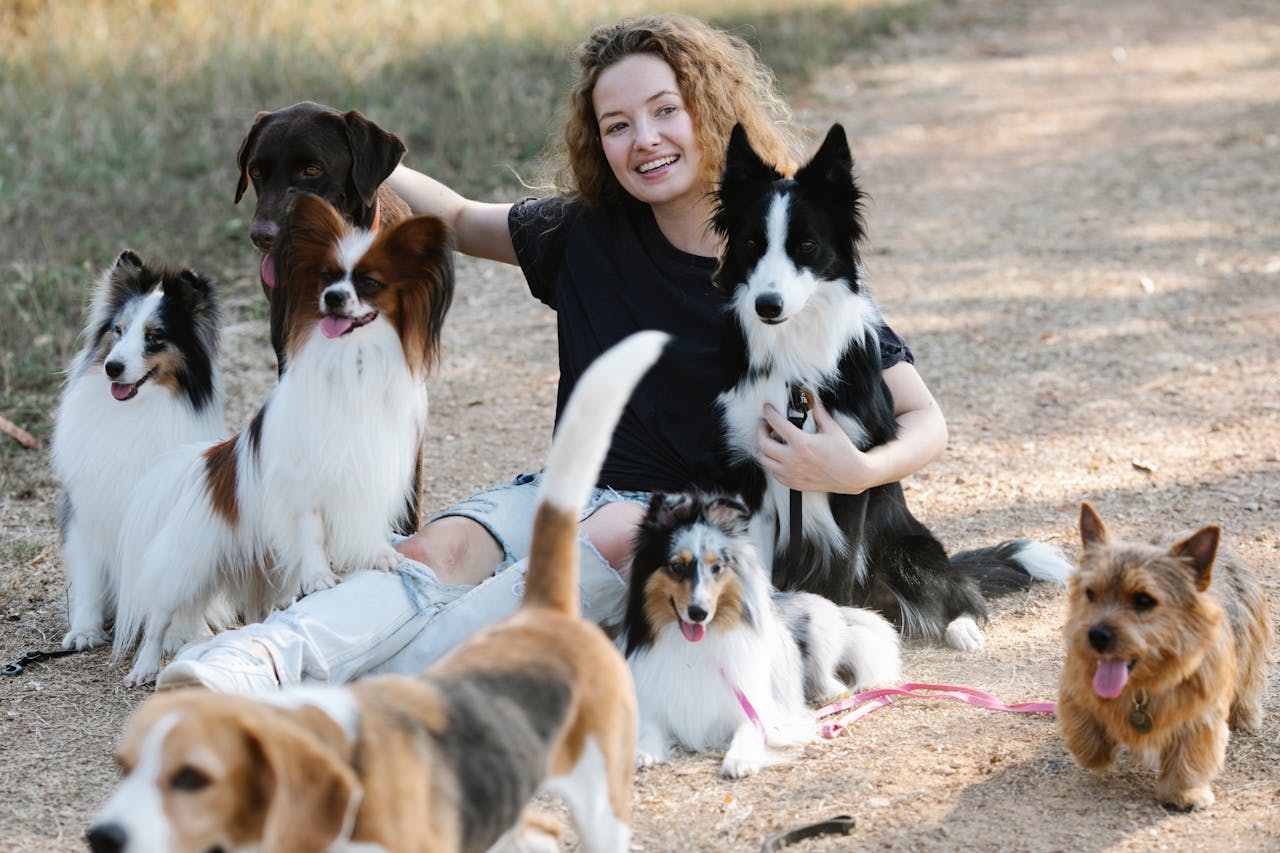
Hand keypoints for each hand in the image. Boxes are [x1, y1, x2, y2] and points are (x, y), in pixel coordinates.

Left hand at [756, 394, 878, 493]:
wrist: (853, 475)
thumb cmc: (844, 452)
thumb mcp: (831, 428)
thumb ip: (818, 411)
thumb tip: (812, 396)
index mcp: (802, 443)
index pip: (776, 423)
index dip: (769, 412)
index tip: (767, 408)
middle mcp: (793, 460)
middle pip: (762, 443)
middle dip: (760, 430)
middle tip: (765, 425)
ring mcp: (791, 474)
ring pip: (763, 460)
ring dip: (763, 448)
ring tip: (769, 440)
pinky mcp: (793, 484)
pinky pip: (773, 473)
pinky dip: (772, 463)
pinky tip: (778, 456)